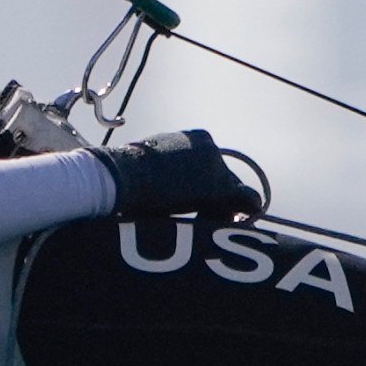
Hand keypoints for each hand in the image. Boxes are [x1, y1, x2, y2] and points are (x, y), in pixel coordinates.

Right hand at [95, 129, 264, 221]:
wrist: (118, 177)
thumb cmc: (120, 175)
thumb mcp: (143, 166)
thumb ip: (161, 173)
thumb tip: (160, 193)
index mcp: (188, 138)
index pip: (206, 163)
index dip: (202, 186)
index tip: (192, 202)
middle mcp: (206, 145)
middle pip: (222, 176)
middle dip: (216, 199)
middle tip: (202, 218)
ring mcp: (216, 164)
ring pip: (232, 190)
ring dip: (222, 210)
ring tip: (207, 226)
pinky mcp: (220, 187)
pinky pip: (247, 199)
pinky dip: (245, 212)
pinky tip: (237, 224)